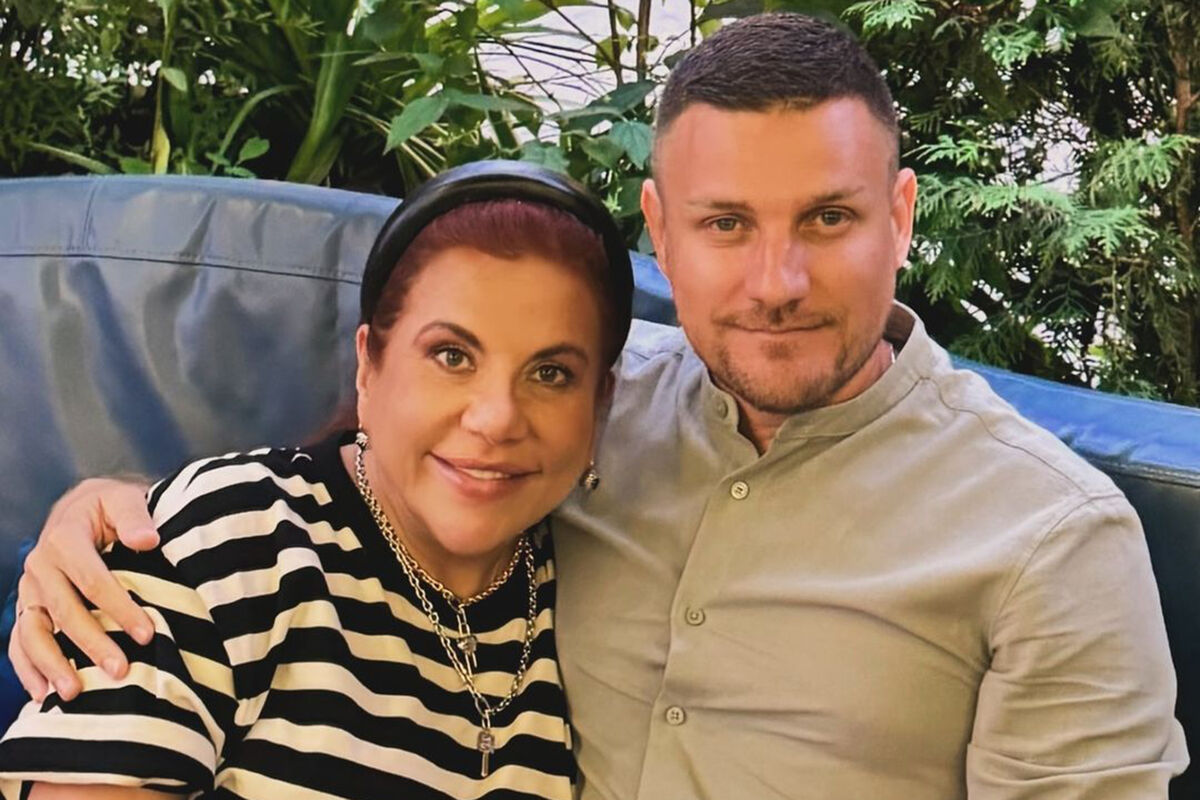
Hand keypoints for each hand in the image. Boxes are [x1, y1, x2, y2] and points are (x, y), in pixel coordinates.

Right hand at [10, 478, 159, 700]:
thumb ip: (135, 516)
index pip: (93, 580)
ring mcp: (29, 590)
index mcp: (64, 539)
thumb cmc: (110, 507)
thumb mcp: (123, 499)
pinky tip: (43, 695)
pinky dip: (28, 669)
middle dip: (92, 644)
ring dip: (52, 664)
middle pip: (64, 612)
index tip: (147, 633)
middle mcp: (40, 566)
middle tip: (120, 670)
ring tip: (75, 692)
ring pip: (34, 632)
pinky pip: (19, 642)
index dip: (119, 608)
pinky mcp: (27, 608)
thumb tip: (147, 540)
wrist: (81, 508)